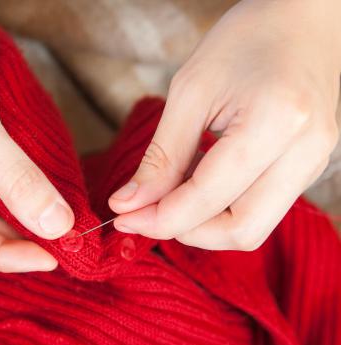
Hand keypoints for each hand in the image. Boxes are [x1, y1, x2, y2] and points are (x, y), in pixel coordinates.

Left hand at [109, 0, 339, 249]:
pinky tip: (194, 187)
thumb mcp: (191, 91)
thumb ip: (162, 156)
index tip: (123, 217)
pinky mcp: (308, 168)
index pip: (208, 197)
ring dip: (202, 225)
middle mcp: (305, 153)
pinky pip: (260, 210)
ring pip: (252, 228)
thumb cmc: (245, 40)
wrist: (303, 19)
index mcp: (275, 123)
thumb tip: (128, 203)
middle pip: (240, 231)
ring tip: (166, 198)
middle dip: (184, 231)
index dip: (159, 217)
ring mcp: (313, 164)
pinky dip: (221, 210)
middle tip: (143, 215)